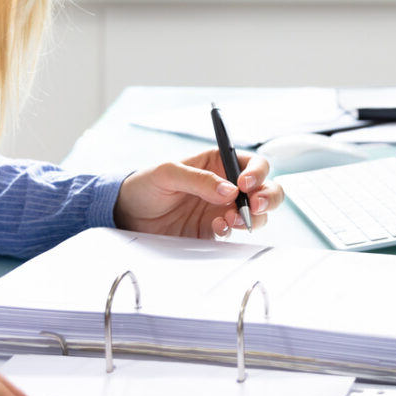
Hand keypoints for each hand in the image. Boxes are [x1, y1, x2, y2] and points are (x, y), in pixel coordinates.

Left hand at [112, 148, 284, 238]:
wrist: (127, 215)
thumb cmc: (145, 184)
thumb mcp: (168, 172)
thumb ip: (199, 179)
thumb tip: (230, 190)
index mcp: (218, 163)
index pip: (252, 164)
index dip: (257, 173)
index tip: (246, 184)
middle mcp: (226, 185)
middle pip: (265, 188)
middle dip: (267, 197)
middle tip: (254, 206)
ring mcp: (222, 209)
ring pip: (257, 213)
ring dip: (254, 217)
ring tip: (234, 219)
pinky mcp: (214, 231)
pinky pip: (235, 232)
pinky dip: (233, 230)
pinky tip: (217, 228)